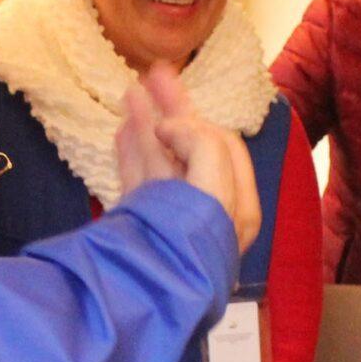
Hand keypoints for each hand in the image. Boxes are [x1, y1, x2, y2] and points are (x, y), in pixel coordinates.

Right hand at [132, 65, 262, 253]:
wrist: (145, 289)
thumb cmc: (191, 239)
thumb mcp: (215, 185)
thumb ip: (203, 144)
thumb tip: (171, 126)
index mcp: (237, 209)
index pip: (225, 149)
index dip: (201, 123)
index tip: (172, 112)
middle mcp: (206, 211)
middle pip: (192, 148)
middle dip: (174, 109)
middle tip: (154, 72)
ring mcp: (170, 217)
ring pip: (160, 160)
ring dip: (148, 123)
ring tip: (131, 90)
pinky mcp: (139, 225)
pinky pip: (137, 178)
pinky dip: (131, 150)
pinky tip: (123, 126)